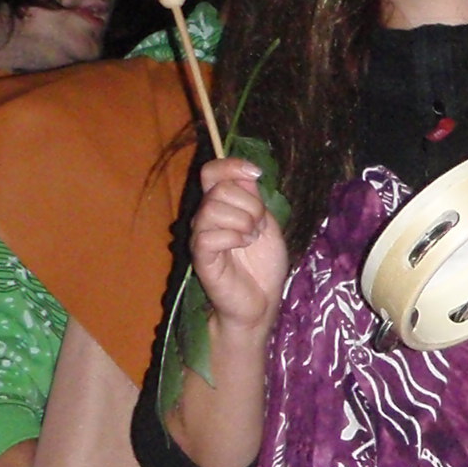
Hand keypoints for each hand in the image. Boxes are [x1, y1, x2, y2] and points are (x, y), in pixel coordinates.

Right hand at [189, 158, 288, 338]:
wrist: (262, 300)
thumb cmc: (263, 265)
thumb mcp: (267, 224)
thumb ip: (255, 199)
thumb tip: (247, 174)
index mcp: (221, 205)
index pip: (212, 171)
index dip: (232, 166)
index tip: (255, 175)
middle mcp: (206, 217)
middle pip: (220, 188)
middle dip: (250, 205)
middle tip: (259, 227)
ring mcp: (201, 236)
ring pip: (214, 209)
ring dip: (243, 222)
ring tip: (251, 238)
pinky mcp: (201, 257)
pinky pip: (209, 235)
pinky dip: (233, 237)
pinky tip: (242, 246)